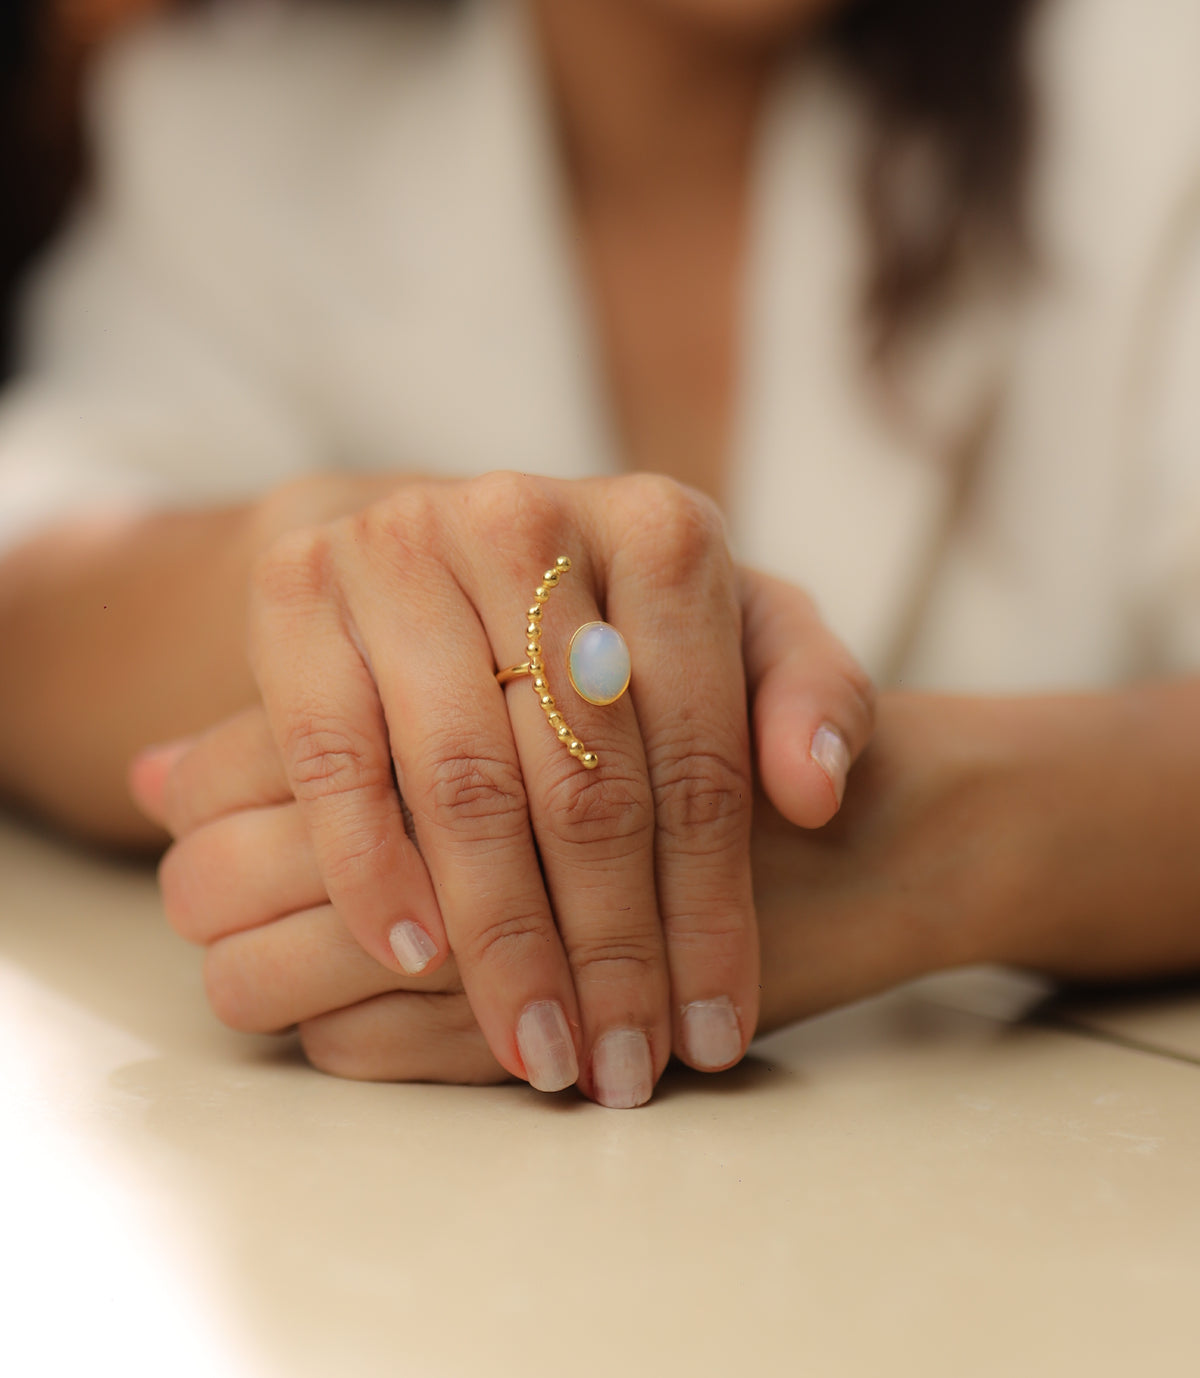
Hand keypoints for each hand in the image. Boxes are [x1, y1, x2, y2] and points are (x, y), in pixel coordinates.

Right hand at [133, 481, 871, 1105]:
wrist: (453, 549)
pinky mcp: (301, 585)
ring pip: (463, 780)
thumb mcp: (745, 634)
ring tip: (536, 1048)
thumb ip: (813, 693)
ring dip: (501, 937)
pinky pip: (334, 756)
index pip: (698, 753)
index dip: (710, 909)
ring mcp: (405, 543)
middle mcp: (530, 518)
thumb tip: (815, 791)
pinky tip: (413, 956)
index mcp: (662, 527)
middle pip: (584, 778)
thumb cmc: (624, 619)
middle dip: (610, 949)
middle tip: (622, 1067)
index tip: (715, 1027)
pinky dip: (370, 867)